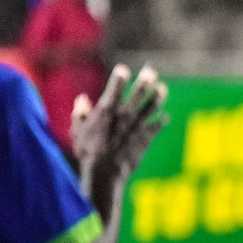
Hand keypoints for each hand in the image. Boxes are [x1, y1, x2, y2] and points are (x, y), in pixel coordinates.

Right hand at [72, 63, 168, 183]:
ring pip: (153, 104)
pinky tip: (164, 117)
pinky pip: (159, 124)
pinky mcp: (146, 136)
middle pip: (140, 91)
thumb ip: (80, 113)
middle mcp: (125, 113)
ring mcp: (137, 124)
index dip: (120, 76)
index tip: (123, 70)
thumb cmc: (87, 151)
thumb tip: (82, 99)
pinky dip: (163, 120)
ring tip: (162, 89)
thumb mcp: (78, 130)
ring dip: (159, 95)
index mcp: (108, 109)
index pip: (116, 85)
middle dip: (146, 79)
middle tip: (151, 72)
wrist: (104, 172)